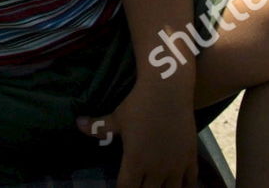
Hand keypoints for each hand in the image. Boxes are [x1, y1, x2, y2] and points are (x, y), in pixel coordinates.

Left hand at [78, 84, 197, 187]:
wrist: (168, 90)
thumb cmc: (139, 103)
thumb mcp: (117, 117)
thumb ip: (99, 126)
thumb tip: (77, 123)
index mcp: (134, 161)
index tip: (122, 186)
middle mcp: (155, 168)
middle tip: (139, 184)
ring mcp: (175, 165)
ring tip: (157, 186)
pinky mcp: (190, 158)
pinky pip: (190, 182)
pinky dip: (185, 186)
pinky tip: (178, 185)